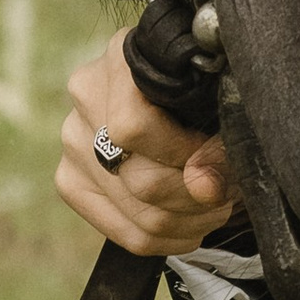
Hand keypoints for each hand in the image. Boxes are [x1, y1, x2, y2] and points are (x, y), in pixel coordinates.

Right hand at [56, 33, 233, 259]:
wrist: (173, 88)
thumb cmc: (203, 87)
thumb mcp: (217, 99)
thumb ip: (214, 140)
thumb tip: (204, 189)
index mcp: (120, 61)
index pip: (134, 130)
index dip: (185, 154)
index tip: (220, 154)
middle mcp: (85, 99)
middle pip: (142, 181)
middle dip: (199, 196)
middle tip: (229, 189)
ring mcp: (72, 141)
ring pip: (139, 215)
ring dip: (192, 220)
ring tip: (216, 204)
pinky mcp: (70, 181)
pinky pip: (126, 235)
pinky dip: (170, 238)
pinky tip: (192, 223)